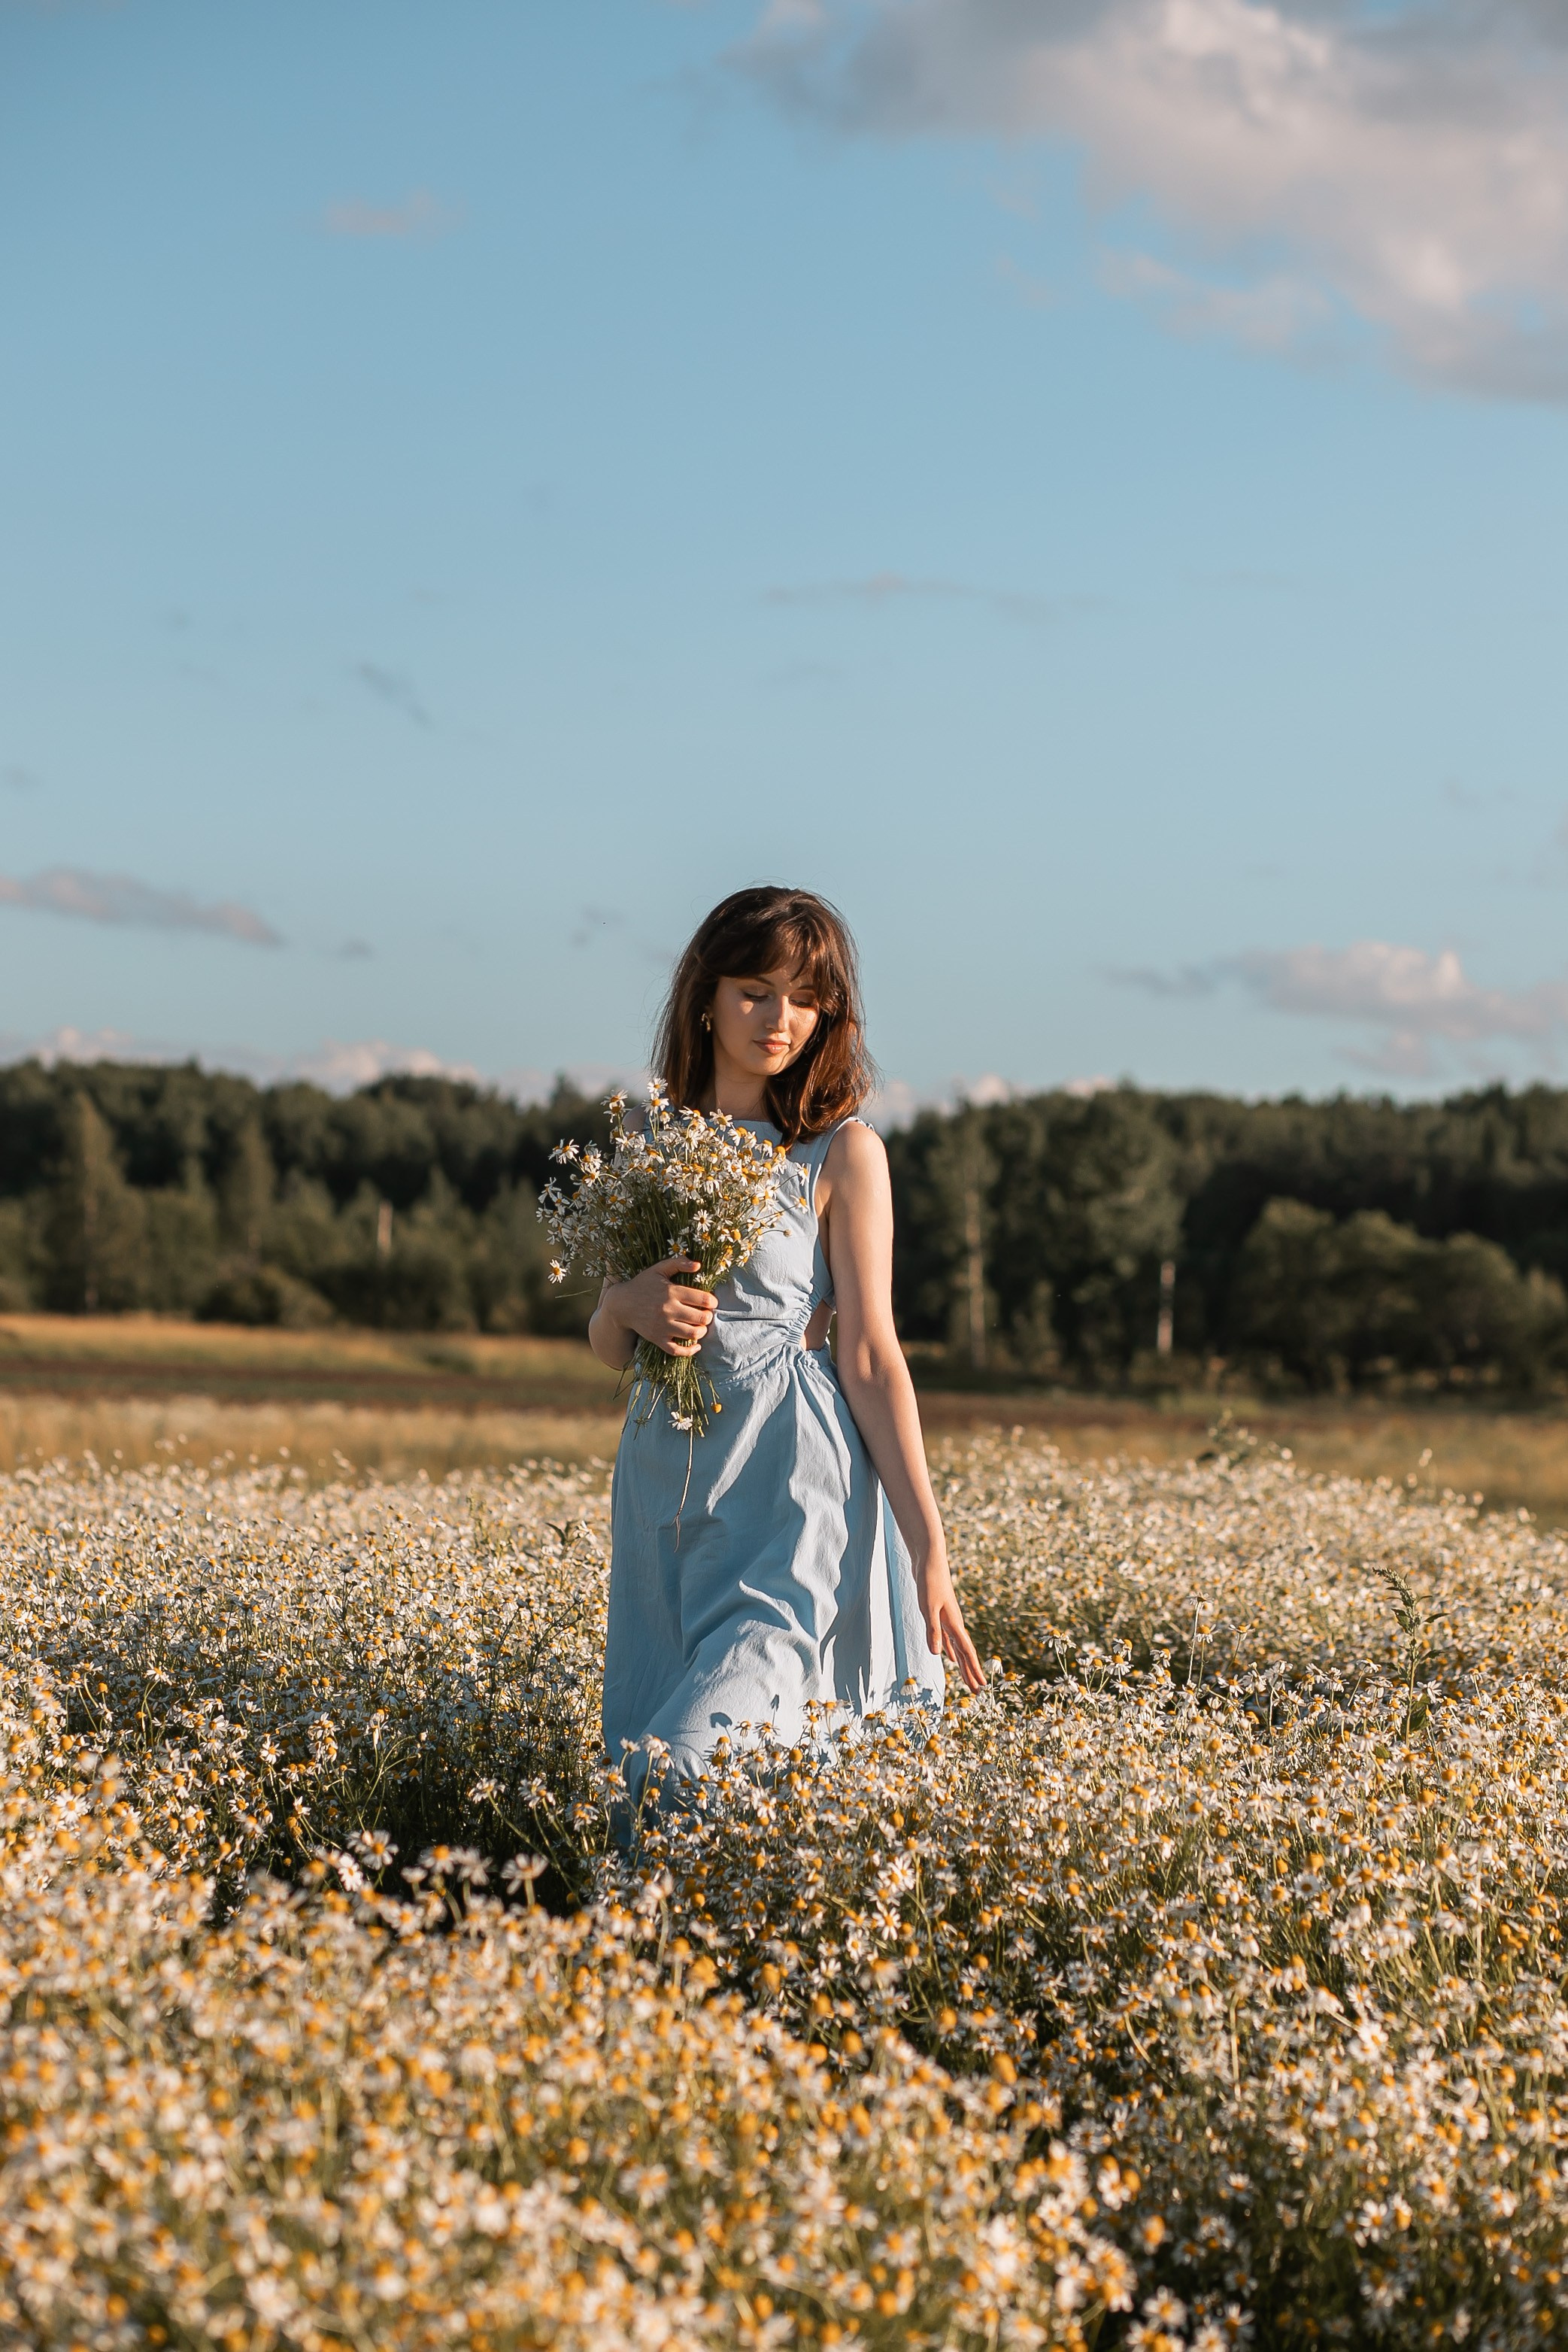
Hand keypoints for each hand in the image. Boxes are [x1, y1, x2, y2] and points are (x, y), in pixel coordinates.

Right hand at [607, 1257, 717, 1358]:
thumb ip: (678, 1263)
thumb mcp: (659, 1269)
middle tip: (706, 1314)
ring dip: (702, 1331)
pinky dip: (690, 1350)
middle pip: (701, 1317)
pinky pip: (677, 1350)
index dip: (712, 1301)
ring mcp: (663, 1326)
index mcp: (672, 1292)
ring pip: (693, 1333)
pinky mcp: (657, 1339)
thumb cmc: (643, 1284)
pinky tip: (696, 1345)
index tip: (711, 1302)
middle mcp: (668, 1310)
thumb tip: (698, 1265)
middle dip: (708, 1316)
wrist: (621, 1304)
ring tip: (700, 1326)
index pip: (703, 1299)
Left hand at [916, 1555, 984, 1692]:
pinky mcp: (940, 1614)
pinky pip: (948, 1639)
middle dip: (970, 1673)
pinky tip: (948, 1657)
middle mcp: (954, 1623)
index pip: (966, 1652)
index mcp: (953, 1623)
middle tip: (977, 1692)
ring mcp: (948, 1619)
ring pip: (958, 1647)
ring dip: (962, 1664)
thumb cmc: (929, 1581)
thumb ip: (933, 1630)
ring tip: (967, 1679)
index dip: (972, 1671)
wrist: (929, 1559)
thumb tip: (939, 1656)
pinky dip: (950, 1650)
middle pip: (965, 1653)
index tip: (980, 1687)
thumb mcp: (928, 1607)